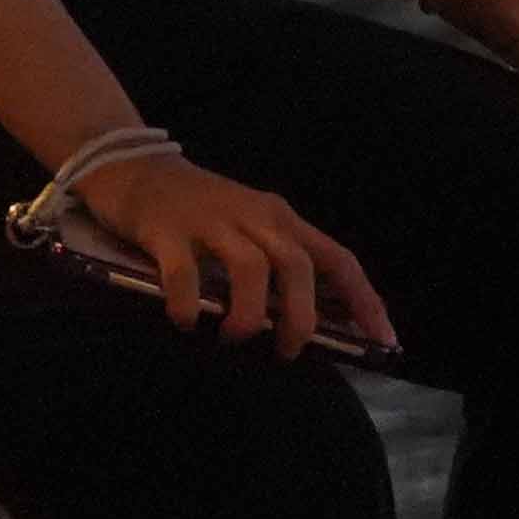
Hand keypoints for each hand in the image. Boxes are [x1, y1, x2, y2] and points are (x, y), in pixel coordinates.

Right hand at [83, 148, 397, 360]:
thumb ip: (273, 264)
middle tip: (288, 352)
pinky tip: (185, 322)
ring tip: (235, 338)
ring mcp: (211, 221)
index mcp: (281, 219)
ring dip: (250, 314)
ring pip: (251, 268)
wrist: (134, 166)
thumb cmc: (196, 209)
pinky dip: (188, 304)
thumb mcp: (247, 228)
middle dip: (301, 317)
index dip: (364, 300)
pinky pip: (184, 272)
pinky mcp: (167, 229)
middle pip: (297, 266)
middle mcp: (255, 216)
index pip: (338, 260)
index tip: (383, 341)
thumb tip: (302, 323)